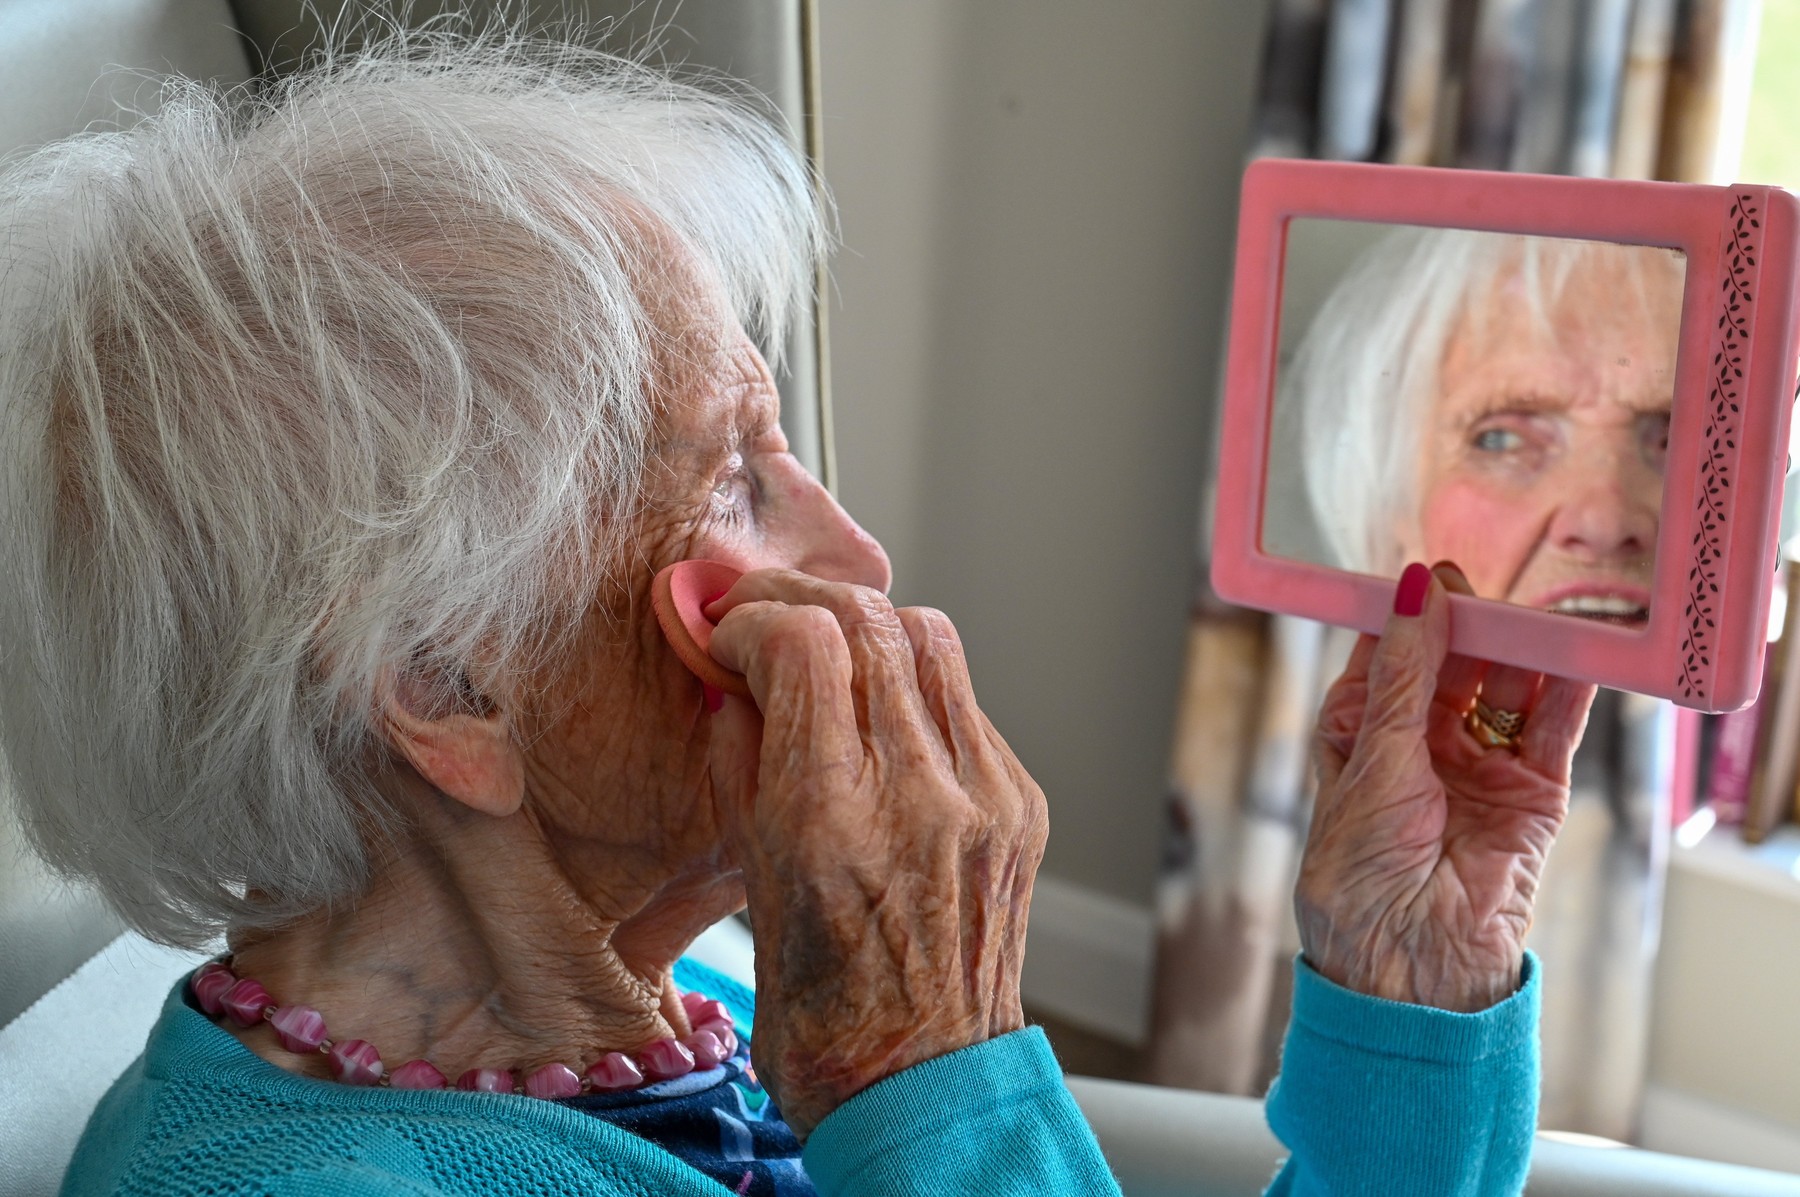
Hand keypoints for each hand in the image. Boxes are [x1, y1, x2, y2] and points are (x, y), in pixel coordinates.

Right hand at [703, 570, 1045, 1137]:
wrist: (924, 1087)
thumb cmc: (821, 1010)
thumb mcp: (749, 881)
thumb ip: (739, 760)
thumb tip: (731, 675)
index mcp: (833, 821)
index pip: (805, 642)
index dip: (753, 617)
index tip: (726, 634)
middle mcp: (922, 795)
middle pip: (872, 619)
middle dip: (802, 600)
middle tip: (763, 616)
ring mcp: (986, 797)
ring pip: (931, 639)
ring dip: (866, 628)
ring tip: (824, 654)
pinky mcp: (1022, 806)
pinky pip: (965, 703)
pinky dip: (913, 688)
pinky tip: (880, 723)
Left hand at [1296, 562, 1595, 1011]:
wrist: (1409, 962)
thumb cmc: (1359, 872)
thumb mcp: (1372, 757)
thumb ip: (1405, 674)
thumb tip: (1416, 592)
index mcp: (1360, 734)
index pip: (1387, 655)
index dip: (1407, 616)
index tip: (1426, 574)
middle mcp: (1419, 746)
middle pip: (1450, 664)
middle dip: (1466, 625)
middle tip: (1479, 585)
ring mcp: (1477, 768)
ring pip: (1505, 690)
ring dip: (1518, 651)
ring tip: (1528, 613)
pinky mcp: (1530, 795)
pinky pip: (1552, 731)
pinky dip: (1568, 692)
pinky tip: (1576, 652)